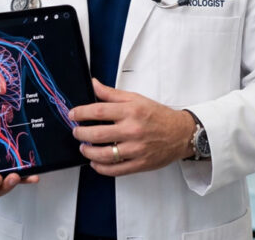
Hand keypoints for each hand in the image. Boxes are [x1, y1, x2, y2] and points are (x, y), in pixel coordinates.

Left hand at [69, 78, 195, 176]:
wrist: (181, 133)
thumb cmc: (158, 116)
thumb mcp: (136, 99)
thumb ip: (112, 94)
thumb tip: (94, 85)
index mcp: (131, 111)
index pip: (99, 111)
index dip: (81, 113)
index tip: (73, 114)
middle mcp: (133, 130)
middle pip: (98, 134)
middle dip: (81, 133)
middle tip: (76, 132)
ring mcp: (136, 149)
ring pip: (104, 154)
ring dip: (88, 152)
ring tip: (83, 147)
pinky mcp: (139, 164)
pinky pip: (115, 170)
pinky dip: (101, 168)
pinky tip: (95, 162)